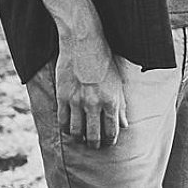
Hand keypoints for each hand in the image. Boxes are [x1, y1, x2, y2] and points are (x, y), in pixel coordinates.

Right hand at [55, 31, 127, 148]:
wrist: (83, 42)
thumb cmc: (104, 60)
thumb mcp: (118, 82)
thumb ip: (121, 105)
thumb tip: (125, 125)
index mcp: (111, 100)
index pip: (111, 131)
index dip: (110, 141)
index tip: (108, 143)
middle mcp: (94, 103)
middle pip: (93, 136)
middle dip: (95, 144)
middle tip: (94, 145)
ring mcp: (77, 101)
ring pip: (77, 132)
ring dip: (80, 138)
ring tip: (82, 138)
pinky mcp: (63, 96)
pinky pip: (63, 120)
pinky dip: (66, 128)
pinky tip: (69, 129)